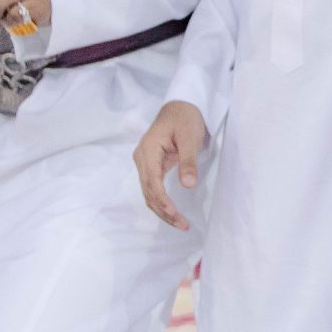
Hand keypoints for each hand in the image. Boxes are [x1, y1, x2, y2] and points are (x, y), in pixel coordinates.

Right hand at [134, 101, 209, 231]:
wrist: (181, 106)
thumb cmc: (185, 118)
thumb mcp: (190, 137)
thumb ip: (188, 161)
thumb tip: (188, 185)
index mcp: (148, 149)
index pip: (152, 180)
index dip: (162, 199)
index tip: (174, 212)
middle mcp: (141, 158)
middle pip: (148, 191)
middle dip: (164, 210)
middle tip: (183, 225)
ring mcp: (144, 163)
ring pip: (149, 193)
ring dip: (162, 210)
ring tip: (180, 224)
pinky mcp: (151, 166)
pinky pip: (153, 188)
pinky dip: (161, 202)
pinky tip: (172, 213)